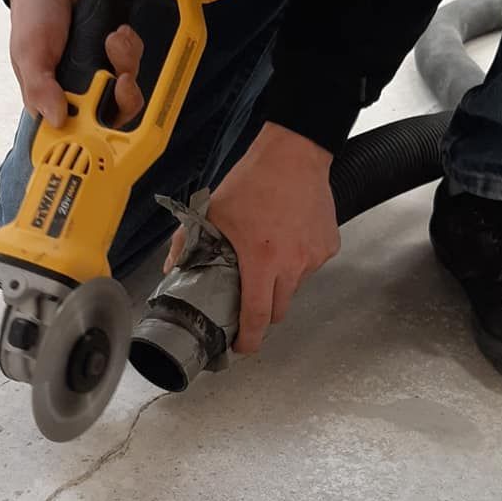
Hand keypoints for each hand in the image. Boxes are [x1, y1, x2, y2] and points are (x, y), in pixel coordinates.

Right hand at [8, 0, 143, 127]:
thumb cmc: (32, 15)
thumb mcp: (29, 52)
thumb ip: (39, 87)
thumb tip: (56, 118)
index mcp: (53, 100)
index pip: (79, 133)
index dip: (96, 135)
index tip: (104, 121)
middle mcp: (80, 93)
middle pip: (113, 116)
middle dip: (121, 96)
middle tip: (120, 78)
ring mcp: (100, 75)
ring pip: (129, 89)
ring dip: (126, 63)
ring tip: (112, 39)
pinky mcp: (115, 56)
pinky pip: (135, 61)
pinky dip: (130, 46)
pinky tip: (117, 32)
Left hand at [164, 122, 339, 353]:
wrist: (294, 154)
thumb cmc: (254, 181)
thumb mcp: (213, 212)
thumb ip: (187, 243)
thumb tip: (172, 269)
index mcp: (260, 260)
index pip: (257, 317)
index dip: (249, 339)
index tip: (242, 346)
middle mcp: (291, 264)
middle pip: (278, 311)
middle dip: (263, 312)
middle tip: (250, 297)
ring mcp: (313, 257)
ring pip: (295, 287)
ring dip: (280, 282)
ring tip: (268, 254)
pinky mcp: (328, 246)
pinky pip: (311, 266)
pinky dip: (298, 261)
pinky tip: (287, 238)